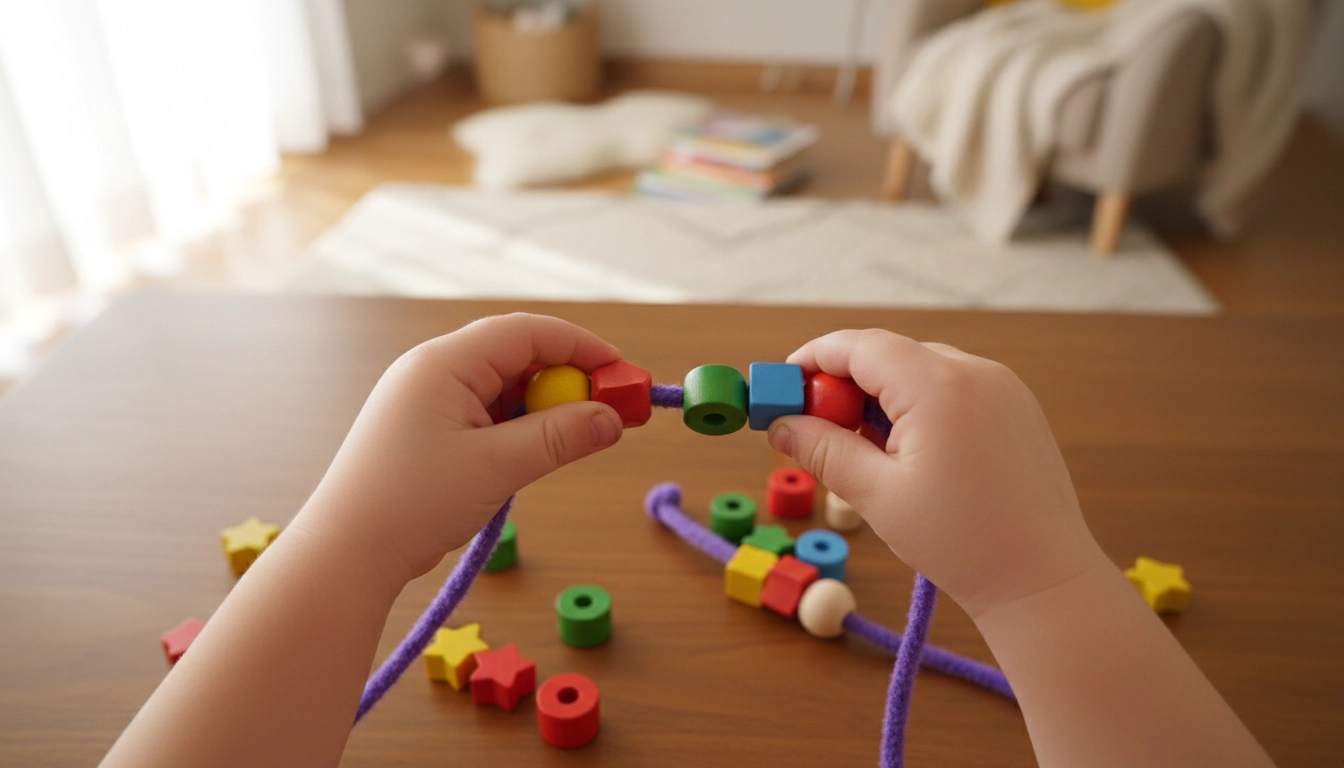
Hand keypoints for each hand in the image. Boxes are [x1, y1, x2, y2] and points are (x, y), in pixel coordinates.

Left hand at [293, 314, 624, 587]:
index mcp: (444, 362)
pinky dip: (519, 427)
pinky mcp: (428, 429)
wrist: (346, 552)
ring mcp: (428, 400)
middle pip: (517, 355)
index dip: (581, 346)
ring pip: (504, 387)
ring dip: (545, 407)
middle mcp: (433, 370)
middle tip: (610, 411)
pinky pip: (486, 413)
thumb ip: (560, 437)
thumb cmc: (411, 503)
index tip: (623, 374)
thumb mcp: (497, 467)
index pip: (526, 332)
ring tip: (578, 437)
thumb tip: (612, 420)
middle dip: (568, 379)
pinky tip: (538, 451)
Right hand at [766, 329, 1104, 618]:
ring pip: (922, 370)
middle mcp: (975, 372)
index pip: (860, 346)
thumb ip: (824, 450)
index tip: (783, 385)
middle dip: (845, 384)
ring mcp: (1004, 387)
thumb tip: (780, 425)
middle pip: (890, 355)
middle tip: (816, 429)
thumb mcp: (877, 496)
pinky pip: (954, 388)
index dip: (814, 359)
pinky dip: (920, 405)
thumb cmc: (963, 543)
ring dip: (883, 397)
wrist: (1045, 580)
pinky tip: (907, 453)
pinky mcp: (1018, 408)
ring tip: (864, 451)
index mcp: (938, 386)